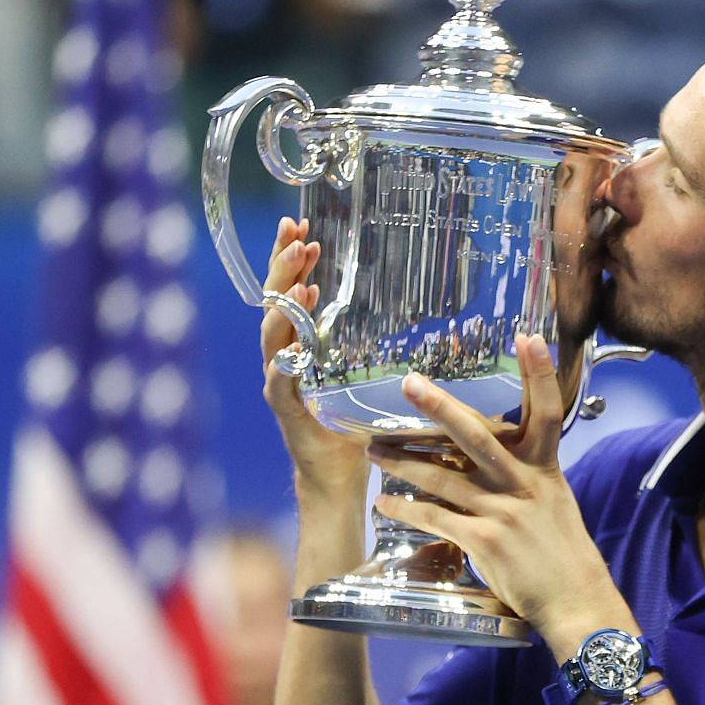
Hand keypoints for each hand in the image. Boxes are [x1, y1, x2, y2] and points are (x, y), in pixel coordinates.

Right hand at [259, 216, 368, 500]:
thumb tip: (432, 305)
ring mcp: (282, 384)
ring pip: (273, 338)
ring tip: (302, 284)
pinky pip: (279, 386)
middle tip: (298, 238)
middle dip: (284, 268)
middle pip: (275, 303)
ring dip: (285, 309)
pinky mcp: (288, 413)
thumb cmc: (360, 424)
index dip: (291, 259)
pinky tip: (288, 352)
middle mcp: (286, 357)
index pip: (291, 291)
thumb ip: (382, 341)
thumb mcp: (372, 372)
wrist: (340, 477)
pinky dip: (282, 368)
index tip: (302, 226)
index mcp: (304, 343)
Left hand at [366, 334, 631, 643]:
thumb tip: (491, 456)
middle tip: (410, 384)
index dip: (540, 373)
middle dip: (440, 408)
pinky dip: (406, 509)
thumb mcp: (553, 501)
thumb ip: (525, 475)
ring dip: (402, 462)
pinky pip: (435, 518)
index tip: (529, 336)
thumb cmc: (563, 552)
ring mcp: (503, 511)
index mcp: (544, 468)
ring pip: (442, 477)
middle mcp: (524, 483)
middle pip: (477, 436)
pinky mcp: (484, 541)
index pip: (547, 410)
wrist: (575, 599)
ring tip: (373, 450)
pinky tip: (385, 503)